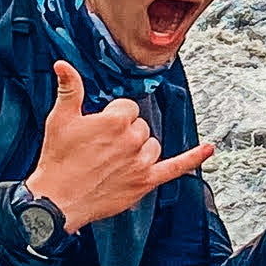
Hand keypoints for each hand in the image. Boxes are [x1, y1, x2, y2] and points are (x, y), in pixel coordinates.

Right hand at [23, 59, 210, 232]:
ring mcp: (141, 162)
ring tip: (114, 160)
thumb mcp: (60, 119)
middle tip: (101, 148)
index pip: (127, 108)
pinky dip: (193, 158)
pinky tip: (208, 149)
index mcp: (114, 121)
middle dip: (124, 134)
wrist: (56, 200)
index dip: (112, 117)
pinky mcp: (145, 181)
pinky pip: (176, 167)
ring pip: (151, 145)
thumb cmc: (58, 160)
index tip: (98, 129)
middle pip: (140, 126)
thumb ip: (69, 89)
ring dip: (139, 149)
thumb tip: (63, 65)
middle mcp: (132, 140)